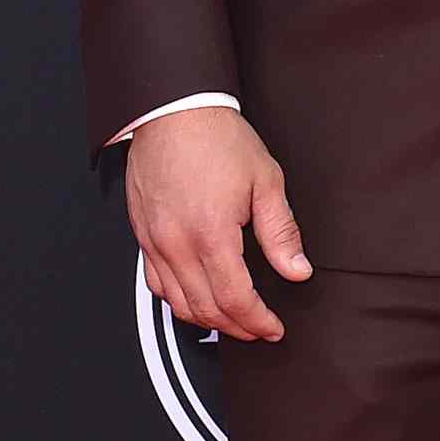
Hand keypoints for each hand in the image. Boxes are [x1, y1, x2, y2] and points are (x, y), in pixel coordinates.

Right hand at [126, 106, 311, 341]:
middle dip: (236, 328)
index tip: (273, 328)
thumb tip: (296, 268)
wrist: (175, 111)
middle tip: (258, 329)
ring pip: (177, 304)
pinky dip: (177, 301)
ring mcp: (155, 242)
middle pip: (205, 310)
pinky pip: (155, 284)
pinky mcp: (143, 236)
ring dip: (206, 320)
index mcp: (211, 234)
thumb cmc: (217, 138)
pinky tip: (195, 299)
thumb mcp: (266, 180)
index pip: (236, 300)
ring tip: (232, 321)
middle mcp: (178, 244)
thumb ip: (281, 232)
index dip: (257, 322)